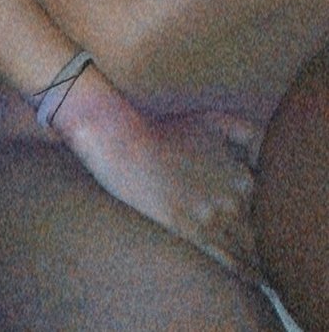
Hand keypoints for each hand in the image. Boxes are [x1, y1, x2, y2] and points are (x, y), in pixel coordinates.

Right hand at [138, 112, 262, 283]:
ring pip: (248, 250)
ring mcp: (212, 218)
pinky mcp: (191, 233)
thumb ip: (246, 133)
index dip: (268, 212)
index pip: (271, 203)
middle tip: (261, 244)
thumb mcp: (213, 121)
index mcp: (242, 174)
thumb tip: (263, 151)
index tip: (260, 214)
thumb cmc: (168, 132)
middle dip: (265, 239)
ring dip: (259, 262)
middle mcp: (234, 199)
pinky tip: (249, 278)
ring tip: (260, 267)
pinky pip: (226, 261)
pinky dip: (242, 272)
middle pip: (263, 232)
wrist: (127, 149)